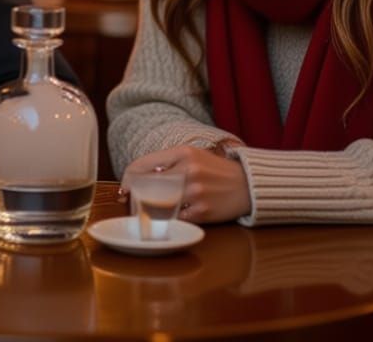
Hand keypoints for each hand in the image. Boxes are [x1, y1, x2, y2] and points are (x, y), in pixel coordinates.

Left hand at [119, 145, 250, 224]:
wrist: (249, 185)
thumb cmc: (216, 171)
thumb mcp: (193, 155)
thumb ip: (168, 162)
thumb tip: (137, 177)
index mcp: (183, 152)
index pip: (142, 165)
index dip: (128, 179)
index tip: (124, 188)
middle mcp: (188, 170)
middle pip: (146, 186)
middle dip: (133, 197)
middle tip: (129, 203)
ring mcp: (195, 191)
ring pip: (157, 203)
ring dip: (147, 210)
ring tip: (143, 213)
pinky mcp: (202, 211)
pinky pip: (174, 218)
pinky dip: (167, 220)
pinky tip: (167, 219)